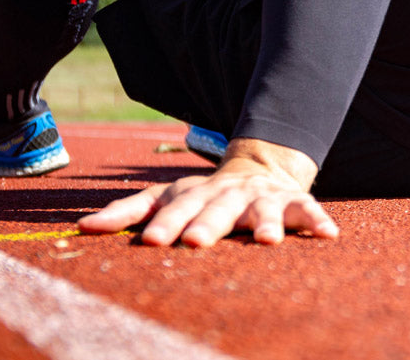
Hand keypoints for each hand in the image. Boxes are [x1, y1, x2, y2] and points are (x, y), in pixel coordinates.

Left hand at [77, 138, 338, 246]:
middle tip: (197, 242)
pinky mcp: (293, 203)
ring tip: (266, 242)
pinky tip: (328, 235)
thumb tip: (80, 228)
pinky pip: (308, 211)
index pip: (177, 208)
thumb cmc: (204, 195)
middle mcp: (229, 194)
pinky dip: (318, 221)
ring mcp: (263, 199)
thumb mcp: (166, 195)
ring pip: (264, 211)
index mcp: (197, 194)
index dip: (165, 224)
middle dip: (208, 225)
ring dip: (265, 224)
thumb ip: (128, 211)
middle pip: (217, 210)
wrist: (262, 167)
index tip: (150, 242)